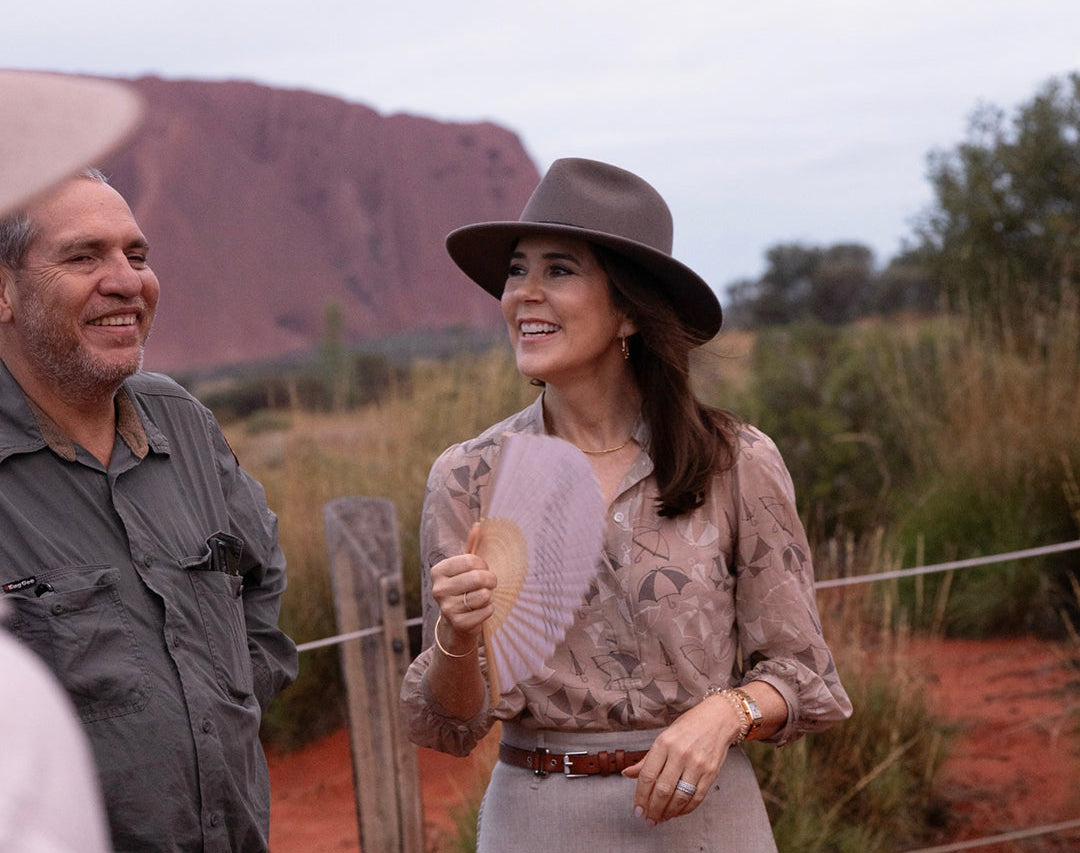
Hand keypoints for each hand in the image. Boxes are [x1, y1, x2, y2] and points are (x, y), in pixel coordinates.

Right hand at [430, 523, 497, 653]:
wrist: (457, 622)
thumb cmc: (464, 588)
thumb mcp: (465, 568)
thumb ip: (472, 546)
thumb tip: (480, 524)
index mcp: (438, 571)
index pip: (471, 560)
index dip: (483, 565)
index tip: (483, 570)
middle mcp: (438, 589)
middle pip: (478, 577)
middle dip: (491, 580)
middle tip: (490, 583)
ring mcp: (446, 608)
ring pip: (483, 595)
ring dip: (489, 596)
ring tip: (483, 597)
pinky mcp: (458, 623)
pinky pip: (486, 611)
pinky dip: (489, 610)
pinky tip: (481, 610)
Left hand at [621, 693, 742, 824]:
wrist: (718, 719)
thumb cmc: (688, 727)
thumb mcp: (663, 736)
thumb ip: (646, 759)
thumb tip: (627, 773)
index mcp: (664, 743)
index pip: (648, 775)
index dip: (640, 796)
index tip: (637, 809)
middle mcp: (680, 753)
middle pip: (662, 790)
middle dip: (653, 809)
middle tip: (648, 819)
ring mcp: (697, 764)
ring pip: (679, 797)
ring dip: (668, 813)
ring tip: (661, 818)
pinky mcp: (711, 773)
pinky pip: (696, 798)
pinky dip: (685, 809)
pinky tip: (677, 812)